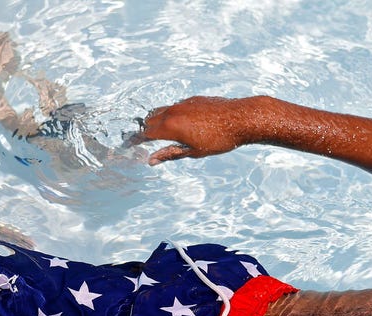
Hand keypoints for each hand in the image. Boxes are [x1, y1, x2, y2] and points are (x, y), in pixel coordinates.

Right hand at [132, 96, 272, 164]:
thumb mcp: (194, 152)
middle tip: (144, 141)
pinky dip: (172, 115)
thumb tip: (152, 160)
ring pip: (162, 110)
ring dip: (158, 121)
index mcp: (170, 127)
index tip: (130, 146)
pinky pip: (176, 106)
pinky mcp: (193, 99)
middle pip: (150, 120)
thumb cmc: (220, 139)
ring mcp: (183, 103)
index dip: (136, 141)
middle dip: (145, 130)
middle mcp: (173, 112)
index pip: (145, 134)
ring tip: (161, 133)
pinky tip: (181, 124)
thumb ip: (171, 154)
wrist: (241, 118)